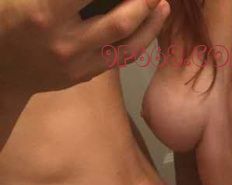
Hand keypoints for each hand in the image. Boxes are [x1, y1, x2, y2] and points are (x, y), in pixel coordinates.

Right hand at [0, 0, 168, 99]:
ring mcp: (77, 65)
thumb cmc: (7, 18)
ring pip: (127, 47)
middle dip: (143, 2)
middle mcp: (65, 43)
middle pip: (120, 21)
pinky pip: (119, 60)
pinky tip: (148, 26)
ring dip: (150, 25)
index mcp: (44, 14)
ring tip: (163, 6)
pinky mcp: (84, 76)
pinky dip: (138, 41)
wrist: (1, 67)